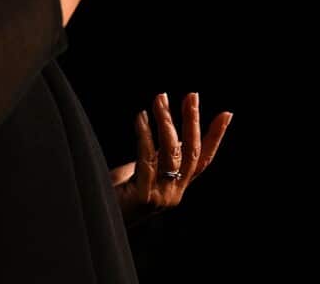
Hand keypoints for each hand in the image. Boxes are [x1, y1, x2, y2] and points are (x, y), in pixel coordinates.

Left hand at [110, 92, 232, 227]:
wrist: (93, 223)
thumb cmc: (112, 196)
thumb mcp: (141, 171)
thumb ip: (154, 157)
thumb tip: (162, 131)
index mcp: (176, 187)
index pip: (203, 160)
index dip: (216, 137)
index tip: (226, 114)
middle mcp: (174, 194)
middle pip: (192, 153)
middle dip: (193, 122)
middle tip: (192, 96)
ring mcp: (161, 197)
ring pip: (172, 152)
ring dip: (166, 122)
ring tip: (160, 99)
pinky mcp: (145, 197)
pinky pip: (147, 158)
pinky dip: (145, 135)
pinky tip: (141, 117)